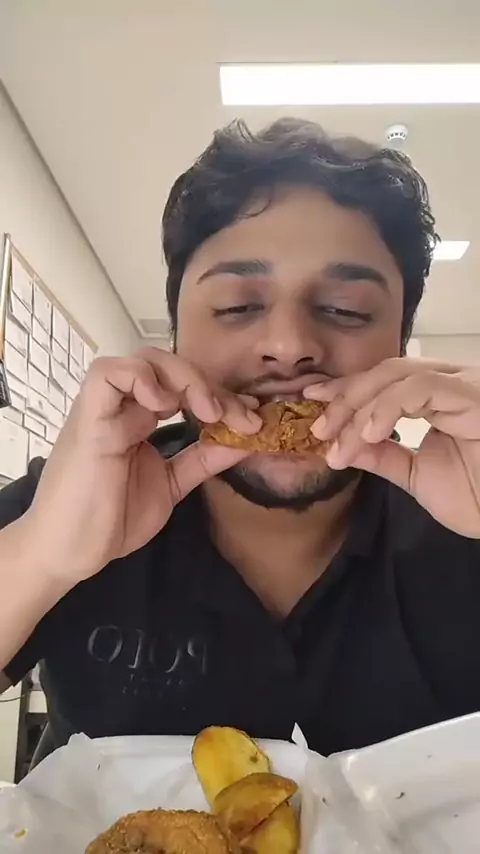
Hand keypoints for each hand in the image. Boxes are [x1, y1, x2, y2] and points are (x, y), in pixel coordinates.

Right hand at [24, 348, 260, 583]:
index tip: (251, 419)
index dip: (222, 395)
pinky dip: (140, 377)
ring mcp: (105, 409)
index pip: (185, 387)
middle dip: (211, 385)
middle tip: (236, 416)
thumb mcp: (172, 484)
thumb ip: (204, 460)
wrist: (72, 551)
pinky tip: (164, 404)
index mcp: (140, 419)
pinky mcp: (88, 419)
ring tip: (205, 410)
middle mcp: (123, 407)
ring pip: (142, 359)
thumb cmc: (111, 519)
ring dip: (182, 377)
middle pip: (170, 366)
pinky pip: (107, 373)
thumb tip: (245, 440)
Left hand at [305, 358, 479, 537]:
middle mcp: (451, 382)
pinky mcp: (472, 395)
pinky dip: (388, 407)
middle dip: (345, 397)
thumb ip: (383, 455)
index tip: (311, 400)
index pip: (384, 381)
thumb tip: (343, 444)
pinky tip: (371, 433)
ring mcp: (463, 385)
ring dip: (360, 408)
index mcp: (439, 398)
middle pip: (384, 372)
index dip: (346, 388)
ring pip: (397, 376)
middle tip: (319, 427)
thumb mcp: (416, 475)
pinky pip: (421, 387)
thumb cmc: (478, 496)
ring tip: (341, 441)